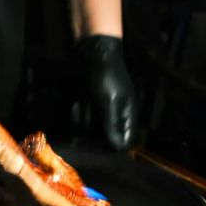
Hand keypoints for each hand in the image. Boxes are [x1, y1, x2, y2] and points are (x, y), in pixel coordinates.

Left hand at [74, 35, 138, 150]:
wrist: (91, 53)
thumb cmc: (105, 75)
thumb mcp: (109, 101)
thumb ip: (112, 124)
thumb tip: (119, 147)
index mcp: (127, 115)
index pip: (125, 142)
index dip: (114, 148)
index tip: (100, 151)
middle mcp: (116, 116)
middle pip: (105, 139)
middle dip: (94, 131)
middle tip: (90, 118)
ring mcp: (102, 111)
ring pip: (90, 130)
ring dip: (84, 120)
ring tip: (84, 104)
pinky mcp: (90, 106)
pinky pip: (81, 119)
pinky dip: (78, 113)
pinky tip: (77, 102)